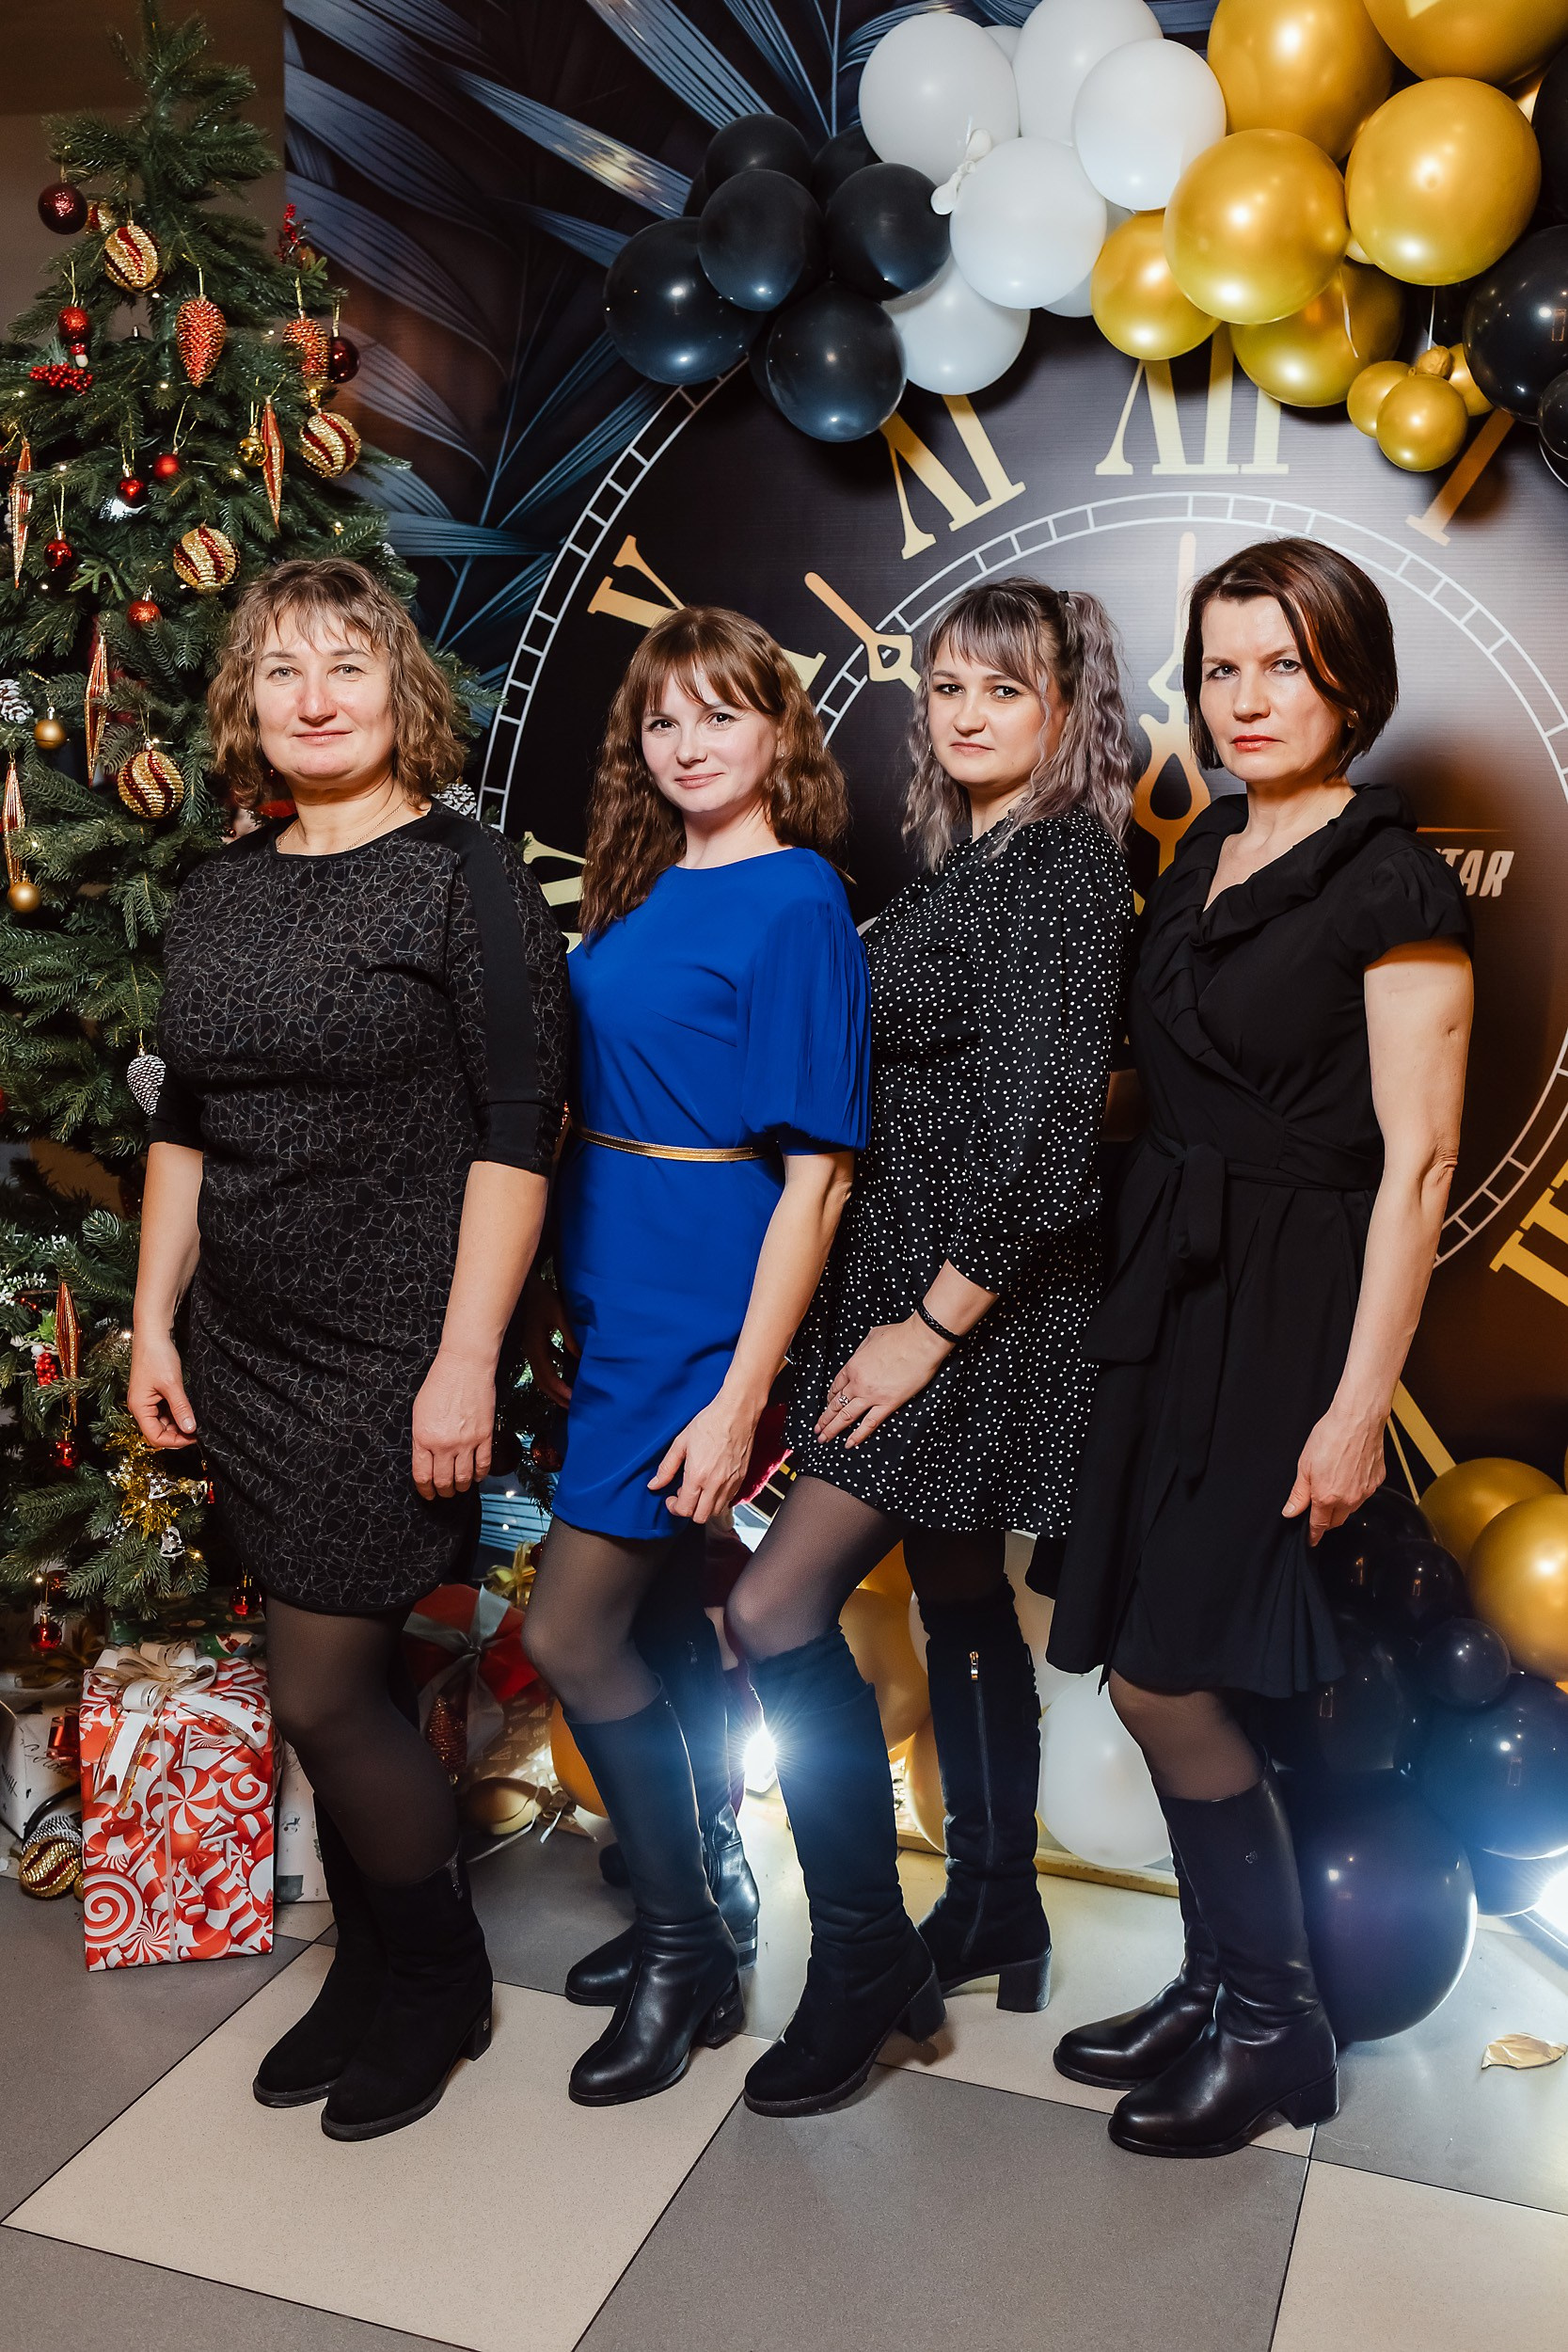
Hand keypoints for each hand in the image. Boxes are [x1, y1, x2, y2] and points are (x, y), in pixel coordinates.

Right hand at [128, 1328, 198, 1448]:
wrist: (152, 1334)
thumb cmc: (157, 1356)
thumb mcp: (172, 1384)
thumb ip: (181, 1408)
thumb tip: (190, 1429)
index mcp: (140, 1408)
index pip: (155, 1437)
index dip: (174, 1441)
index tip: (194, 1438)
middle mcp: (141, 1407)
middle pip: (158, 1432)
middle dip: (178, 1435)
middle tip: (198, 1432)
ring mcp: (147, 1401)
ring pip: (163, 1423)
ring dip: (178, 1425)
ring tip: (196, 1422)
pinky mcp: (154, 1395)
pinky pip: (164, 1412)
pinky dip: (176, 1415)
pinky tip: (189, 1412)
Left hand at [412, 1347, 495, 1499]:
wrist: (465, 1366)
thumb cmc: (440, 1384)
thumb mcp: (419, 1412)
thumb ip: (421, 1438)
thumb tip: (427, 1459)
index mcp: (423, 1438)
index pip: (422, 1476)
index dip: (425, 1490)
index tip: (428, 1494)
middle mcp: (444, 1444)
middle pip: (444, 1481)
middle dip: (443, 1492)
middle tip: (444, 1493)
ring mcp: (466, 1442)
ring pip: (464, 1478)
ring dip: (461, 1487)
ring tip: (459, 1487)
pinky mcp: (485, 1436)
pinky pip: (483, 1465)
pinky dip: (479, 1475)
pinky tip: (476, 1476)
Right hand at [521, 1273, 578, 1407]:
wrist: (526, 1285)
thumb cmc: (542, 1297)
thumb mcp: (559, 1314)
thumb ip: (568, 1335)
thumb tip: (580, 1356)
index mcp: (536, 1347)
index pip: (548, 1376)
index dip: (560, 1390)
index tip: (574, 1400)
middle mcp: (531, 1351)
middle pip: (543, 1382)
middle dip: (557, 1396)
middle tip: (573, 1407)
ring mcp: (531, 1348)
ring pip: (542, 1375)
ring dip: (555, 1387)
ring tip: (570, 1395)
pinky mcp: (534, 1343)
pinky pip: (544, 1363)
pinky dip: (555, 1371)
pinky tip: (568, 1370)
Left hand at [650, 1385, 763, 1523]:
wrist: (736, 1413)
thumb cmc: (710, 1423)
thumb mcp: (681, 1442)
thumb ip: (666, 1468)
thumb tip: (654, 1484)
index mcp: (697, 1475)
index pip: (684, 1509)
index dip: (674, 1508)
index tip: (670, 1498)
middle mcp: (715, 1484)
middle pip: (700, 1516)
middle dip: (688, 1510)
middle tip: (683, 1496)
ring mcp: (730, 1483)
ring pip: (716, 1512)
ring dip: (704, 1507)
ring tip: (698, 1489)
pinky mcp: (741, 1479)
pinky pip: (728, 1501)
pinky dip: (718, 1500)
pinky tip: (711, 1485)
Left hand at [814, 1317, 949, 1447]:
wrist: (920, 1342)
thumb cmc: (900, 1335)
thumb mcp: (872, 1336)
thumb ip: (862, 1350)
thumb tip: (862, 1356)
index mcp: (853, 1365)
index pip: (836, 1386)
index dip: (831, 1398)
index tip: (828, 1405)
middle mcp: (858, 1383)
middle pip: (836, 1404)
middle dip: (824, 1418)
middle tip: (816, 1429)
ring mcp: (872, 1395)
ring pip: (846, 1416)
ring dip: (833, 1429)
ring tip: (823, 1439)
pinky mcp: (888, 1403)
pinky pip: (869, 1424)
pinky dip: (858, 1435)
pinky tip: (848, 1443)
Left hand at [1283, 1404, 1386, 1545]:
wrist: (1358, 1419)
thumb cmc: (1330, 1436)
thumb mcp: (1304, 1465)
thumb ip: (1299, 1494)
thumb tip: (1291, 1512)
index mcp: (1327, 1497)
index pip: (1319, 1525)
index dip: (1313, 1534)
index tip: (1311, 1540)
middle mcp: (1349, 1499)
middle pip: (1336, 1520)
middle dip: (1326, 1519)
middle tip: (1318, 1509)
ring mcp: (1366, 1491)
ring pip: (1351, 1507)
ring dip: (1341, 1504)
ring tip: (1334, 1482)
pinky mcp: (1377, 1481)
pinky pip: (1364, 1493)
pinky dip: (1356, 1489)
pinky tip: (1349, 1473)